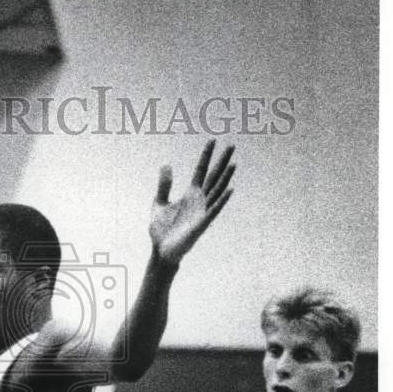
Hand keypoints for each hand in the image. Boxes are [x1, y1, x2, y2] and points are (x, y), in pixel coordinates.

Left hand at [150, 140, 234, 266]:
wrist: (161, 251)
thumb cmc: (161, 230)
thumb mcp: (159, 203)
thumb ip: (164, 185)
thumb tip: (166, 165)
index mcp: (190, 194)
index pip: (201, 170)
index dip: (206, 155)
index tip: (213, 140)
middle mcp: (199, 201)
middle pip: (214, 177)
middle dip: (222, 161)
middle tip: (232, 145)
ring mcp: (202, 212)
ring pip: (217, 191)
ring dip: (225, 178)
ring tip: (233, 164)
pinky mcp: (201, 224)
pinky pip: (213, 211)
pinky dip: (221, 201)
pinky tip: (230, 191)